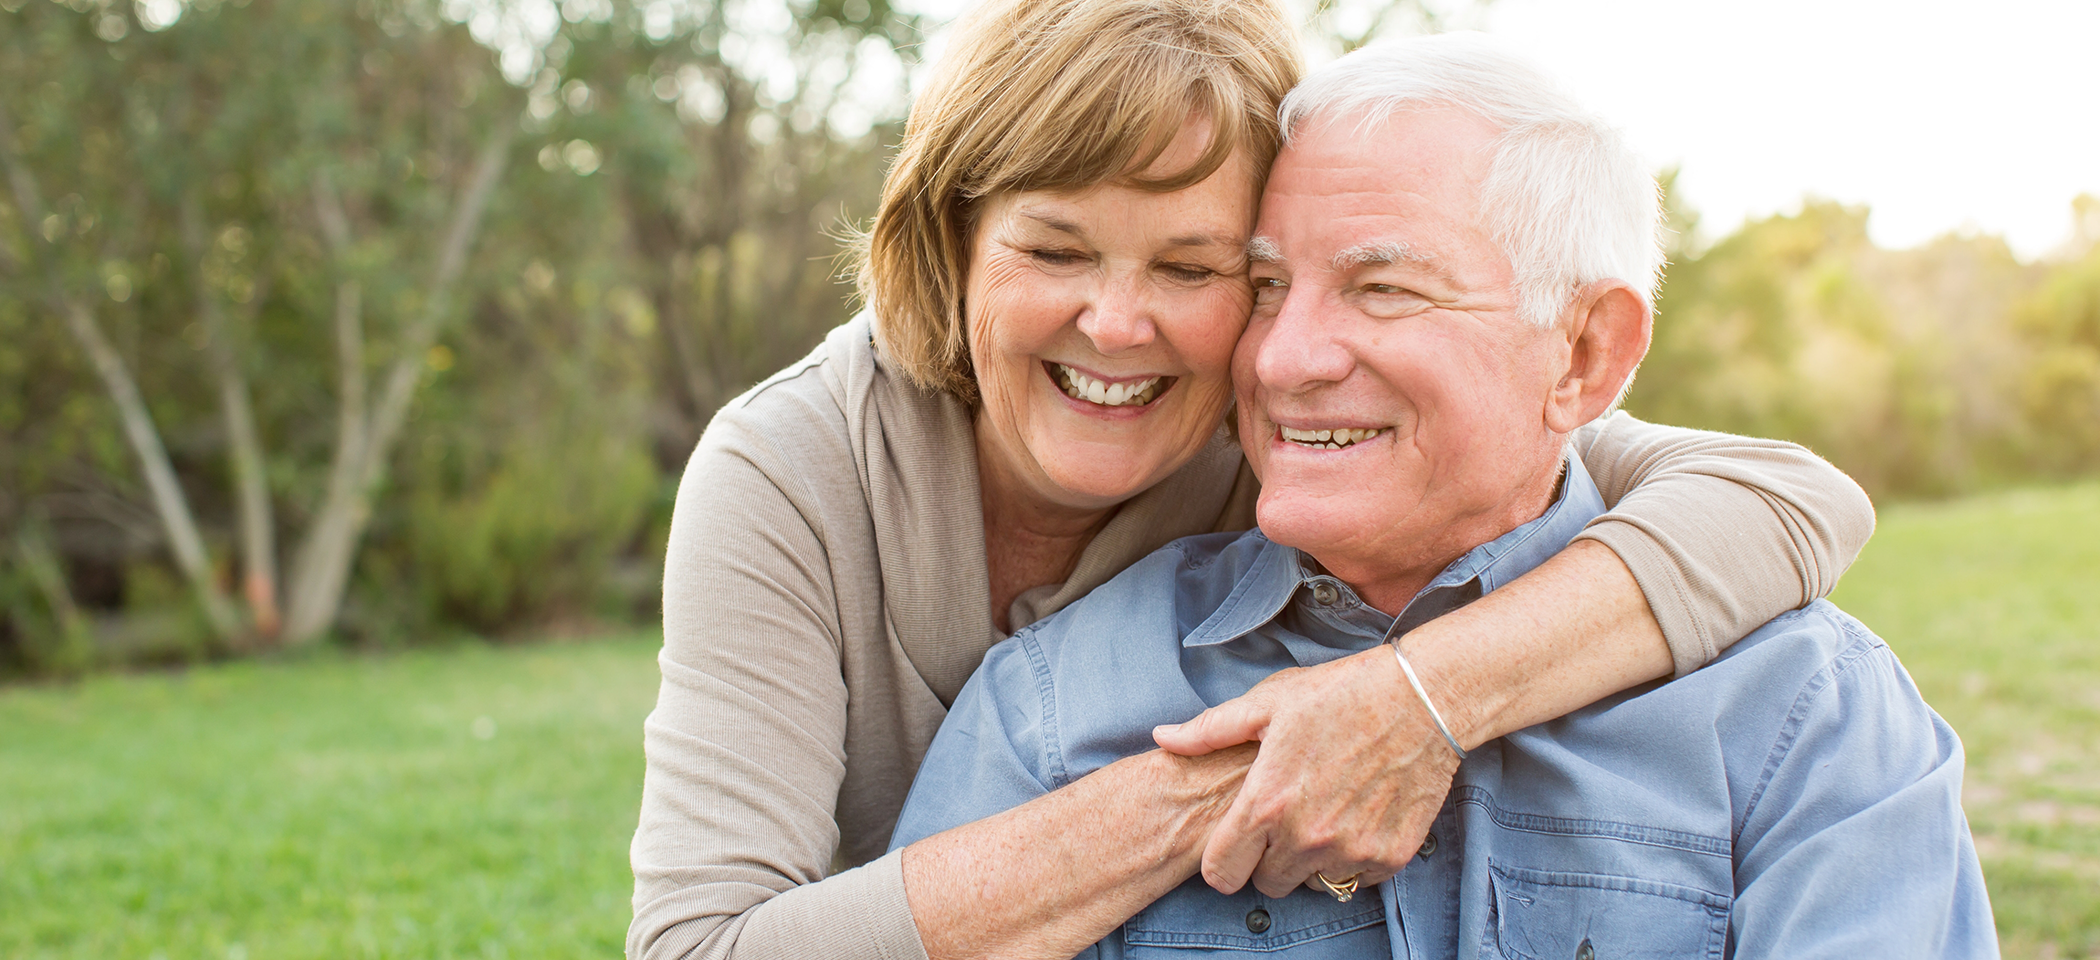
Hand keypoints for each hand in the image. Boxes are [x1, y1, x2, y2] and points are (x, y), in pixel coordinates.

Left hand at [1152, 645, 1464, 897]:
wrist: (1422, 698)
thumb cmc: (1341, 693)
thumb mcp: (1268, 703)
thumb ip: (1210, 731)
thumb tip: (1163, 738)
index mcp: (1266, 803)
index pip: (1221, 873)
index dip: (1224, 859)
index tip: (1237, 841)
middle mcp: (1305, 837)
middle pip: (1266, 884)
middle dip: (1269, 858)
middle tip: (1286, 817)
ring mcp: (1350, 851)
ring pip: (1312, 884)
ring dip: (1311, 860)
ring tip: (1323, 812)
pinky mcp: (1389, 855)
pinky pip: (1356, 879)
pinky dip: (1353, 858)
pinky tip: (1356, 816)